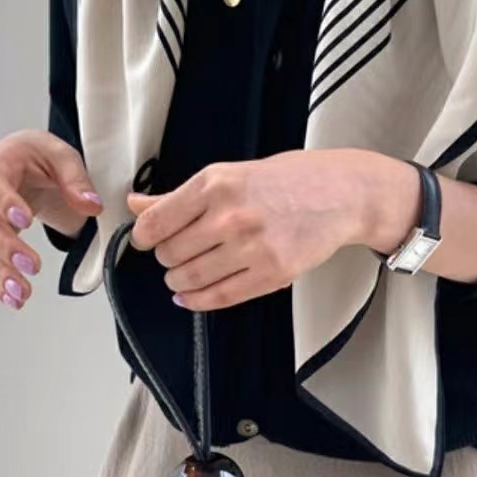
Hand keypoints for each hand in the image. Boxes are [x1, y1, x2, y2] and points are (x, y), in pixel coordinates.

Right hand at [0, 129, 102, 309]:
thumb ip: (75, 179)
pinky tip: (13, 300)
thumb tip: (90, 205)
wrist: (23, 163)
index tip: (24, 221)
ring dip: (0, 273)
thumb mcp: (61, 155)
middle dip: (5, 247)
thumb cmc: (38, 156)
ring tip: (20, 293)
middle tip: (30, 264)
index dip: (5, 202)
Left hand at [125, 148, 415, 310]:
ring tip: (183, 274)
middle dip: (166, 258)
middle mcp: (231, 215)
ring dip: (179, 281)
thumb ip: (179, 195)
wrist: (340, 193)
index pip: (155, 223)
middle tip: (174, 254)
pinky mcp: (273, 274)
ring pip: (191, 278)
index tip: (146, 241)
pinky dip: (198, 301)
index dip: (143, 238)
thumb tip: (135, 205)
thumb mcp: (229, 175)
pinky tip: (191, 296)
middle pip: (170, 253)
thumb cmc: (288, 180)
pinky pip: (221, 297)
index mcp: (215, 184)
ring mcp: (252, 247)